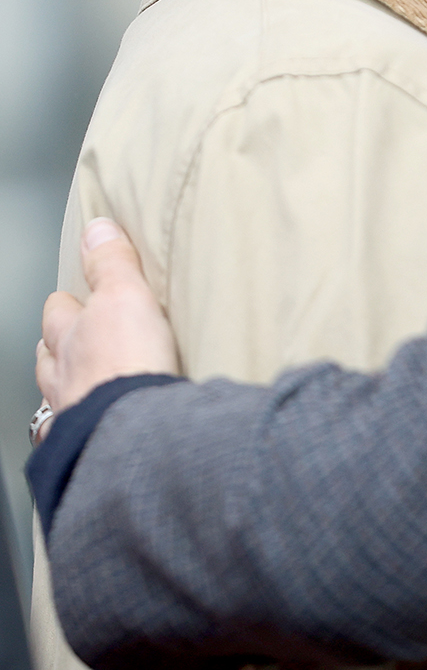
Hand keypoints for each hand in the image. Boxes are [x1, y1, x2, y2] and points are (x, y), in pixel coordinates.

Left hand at [37, 218, 178, 415]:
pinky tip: (95, 420)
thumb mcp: (126, 296)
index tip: (78, 296)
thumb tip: (97, 229)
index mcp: (68, 336)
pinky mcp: (88, 440)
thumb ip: (111, 263)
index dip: (68, 302)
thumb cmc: (125, 365)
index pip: (59, 311)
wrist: (132, 429)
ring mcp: (71, 408)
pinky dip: (82, 420)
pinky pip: (76, 427)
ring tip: (82, 378)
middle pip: (49, 353)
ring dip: (68, 382)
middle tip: (76, 335)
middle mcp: (62, 373)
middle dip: (59, 344)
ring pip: (57, 390)